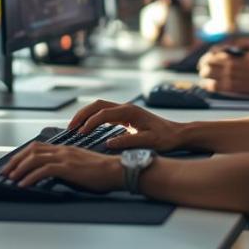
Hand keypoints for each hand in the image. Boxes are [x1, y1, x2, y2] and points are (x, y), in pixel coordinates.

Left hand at [0, 142, 121, 191]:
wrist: (117, 171)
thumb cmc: (102, 172)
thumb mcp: (80, 165)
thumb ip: (66, 166)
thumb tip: (52, 175)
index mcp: (65, 149)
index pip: (37, 147)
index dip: (22, 155)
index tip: (13, 165)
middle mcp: (63, 150)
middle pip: (31, 150)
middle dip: (15, 161)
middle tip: (6, 172)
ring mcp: (65, 158)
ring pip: (34, 159)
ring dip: (19, 169)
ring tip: (11, 178)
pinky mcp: (68, 168)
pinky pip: (43, 170)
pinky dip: (30, 177)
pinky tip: (24, 185)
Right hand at [67, 100, 184, 150]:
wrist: (178, 133)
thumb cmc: (166, 138)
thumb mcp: (150, 142)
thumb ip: (129, 142)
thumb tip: (109, 143)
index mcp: (130, 112)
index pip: (103, 113)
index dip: (90, 123)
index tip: (80, 133)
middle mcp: (126, 108)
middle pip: (97, 105)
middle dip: (81, 115)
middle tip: (70, 128)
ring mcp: (125, 110)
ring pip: (99, 107)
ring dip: (85, 115)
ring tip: (74, 127)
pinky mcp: (126, 116)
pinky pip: (104, 113)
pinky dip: (92, 118)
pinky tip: (87, 128)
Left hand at [199, 51, 248, 95]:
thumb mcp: (245, 55)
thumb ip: (231, 54)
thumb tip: (218, 54)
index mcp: (232, 56)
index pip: (211, 56)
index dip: (204, 59)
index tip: (203, 62)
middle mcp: (228, 65)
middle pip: (207, 65)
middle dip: (203, 68)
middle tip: (202, 71)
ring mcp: (229, 76)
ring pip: (208, 75)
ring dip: (203, 77)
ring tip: (202, 79)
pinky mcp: (231, 87)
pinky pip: (214, 86)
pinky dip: (208, 85)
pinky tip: (206, 86)